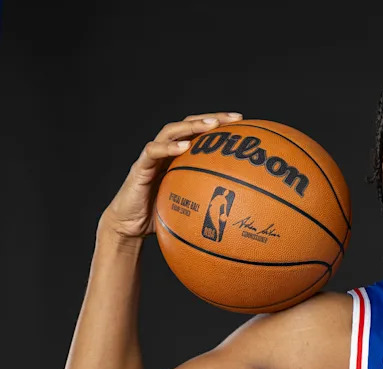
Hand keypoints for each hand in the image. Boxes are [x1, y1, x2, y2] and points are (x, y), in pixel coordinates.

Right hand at [101, 111, 243, 237]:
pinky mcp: (140, 167)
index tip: (243, 122)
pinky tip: (184, 146)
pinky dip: (168, 147)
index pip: (200, 133)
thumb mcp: (192, 208)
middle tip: (234, 118)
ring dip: (192, 126)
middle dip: (212, 118)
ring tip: (211, 125)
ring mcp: (152, 157)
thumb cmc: (161, 216)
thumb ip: (211, 201)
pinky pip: (153, 152)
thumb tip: (242, 208)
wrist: (129, 226)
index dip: (220, 125)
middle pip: (189, 125)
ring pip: (170, 131)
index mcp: (179, 158)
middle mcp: (166, 152)